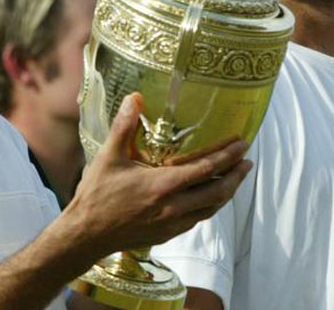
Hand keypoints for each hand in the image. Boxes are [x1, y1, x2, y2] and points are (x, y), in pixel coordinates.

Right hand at [62, 92, 251, 257]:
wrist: (86, 235)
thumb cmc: (96, 195)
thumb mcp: (109, 156)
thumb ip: (124, 126)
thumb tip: (136, 97)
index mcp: (163, 184)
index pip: (206, 168)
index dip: (228, 156)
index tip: (242, 144)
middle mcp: (174, 206)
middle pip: (219, 191)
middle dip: (237, 175)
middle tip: (248, 161)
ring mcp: (172, 223)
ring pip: (212, 208)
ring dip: (228, 192)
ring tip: (236, 178)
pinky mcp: (167, 234)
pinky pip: (198, 219)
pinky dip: (210, 206)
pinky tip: (209, 198)